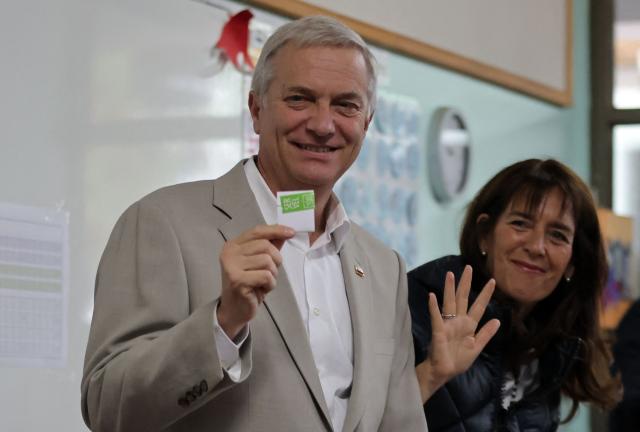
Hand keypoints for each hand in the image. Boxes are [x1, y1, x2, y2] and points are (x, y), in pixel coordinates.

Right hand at [217, 224, 294, 338]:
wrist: (234, 310)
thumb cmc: (248, 285)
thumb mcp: (259, 263)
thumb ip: (270, 247)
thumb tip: (285, 232)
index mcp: (233, 245)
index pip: (257, 231)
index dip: (276, 230)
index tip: (292, 232)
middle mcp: (230, 253)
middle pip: (265, 245)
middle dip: (276, 260)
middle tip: (270, 273)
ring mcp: (232, 267)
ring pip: (267, 260)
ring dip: (273, 274)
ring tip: (263, 283)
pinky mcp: (238, 280)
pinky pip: (266, 276)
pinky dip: (270, 284)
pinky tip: (261, 290)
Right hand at [415, 265, 499, 402]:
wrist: (444, 372)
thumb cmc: (458, 361)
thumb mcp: (476, 348)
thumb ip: (485, 334)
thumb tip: (497, 320)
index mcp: (469, 325)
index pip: (478, 306)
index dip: (485, 294)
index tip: (492, 281)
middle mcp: (458, 321)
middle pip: (462, 299)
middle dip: (466, 284)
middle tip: (468, 268)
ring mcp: (448, 324)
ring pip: (449, 303)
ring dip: (449, 289)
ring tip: (450, 275)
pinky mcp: (439, 331)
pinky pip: (436, 317)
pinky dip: (434, 307)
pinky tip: (432, 297)